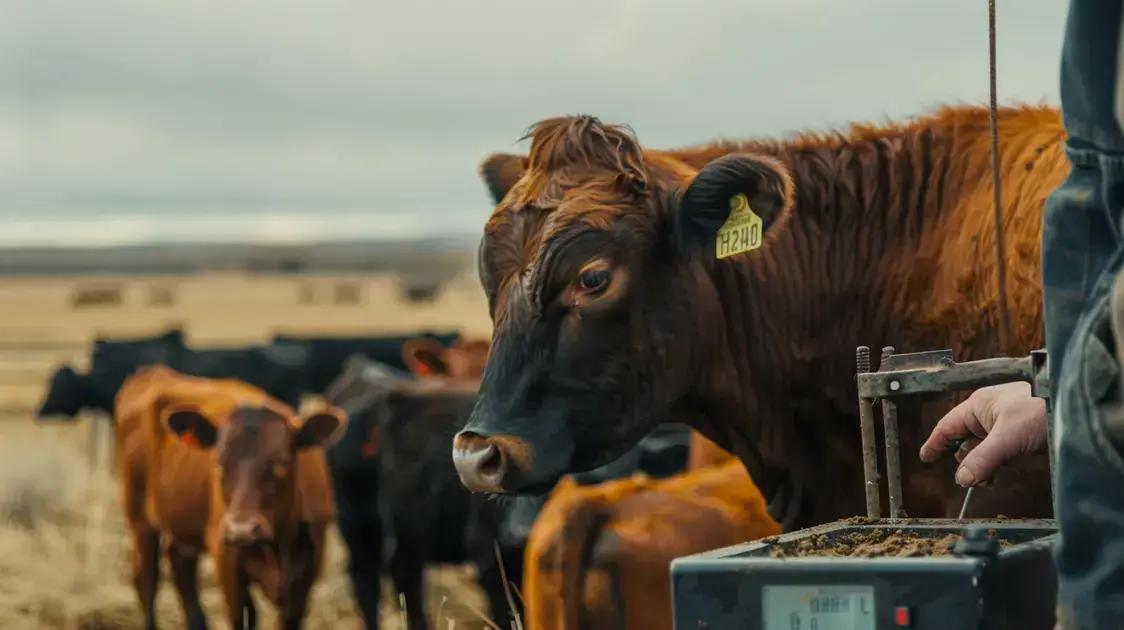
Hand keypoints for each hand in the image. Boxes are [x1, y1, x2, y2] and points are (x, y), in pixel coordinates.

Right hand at [918, 382, 1047, 485]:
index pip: (947, 427)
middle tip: (971, 479)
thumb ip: (983, 459)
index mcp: (978, 406)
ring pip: (982, 449)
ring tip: (988, 480)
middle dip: (965, 462)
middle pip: (964, 441)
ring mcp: (1004, 425)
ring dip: (982, 467)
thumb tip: (962, 479)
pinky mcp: (1019, 435)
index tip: (926, 458)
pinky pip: (998, 453)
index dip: (935, 443)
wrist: (1075, 408)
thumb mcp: (1008, 437)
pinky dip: (995, 466)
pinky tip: (999, 475)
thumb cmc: (1043, 409)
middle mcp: (989, 414)